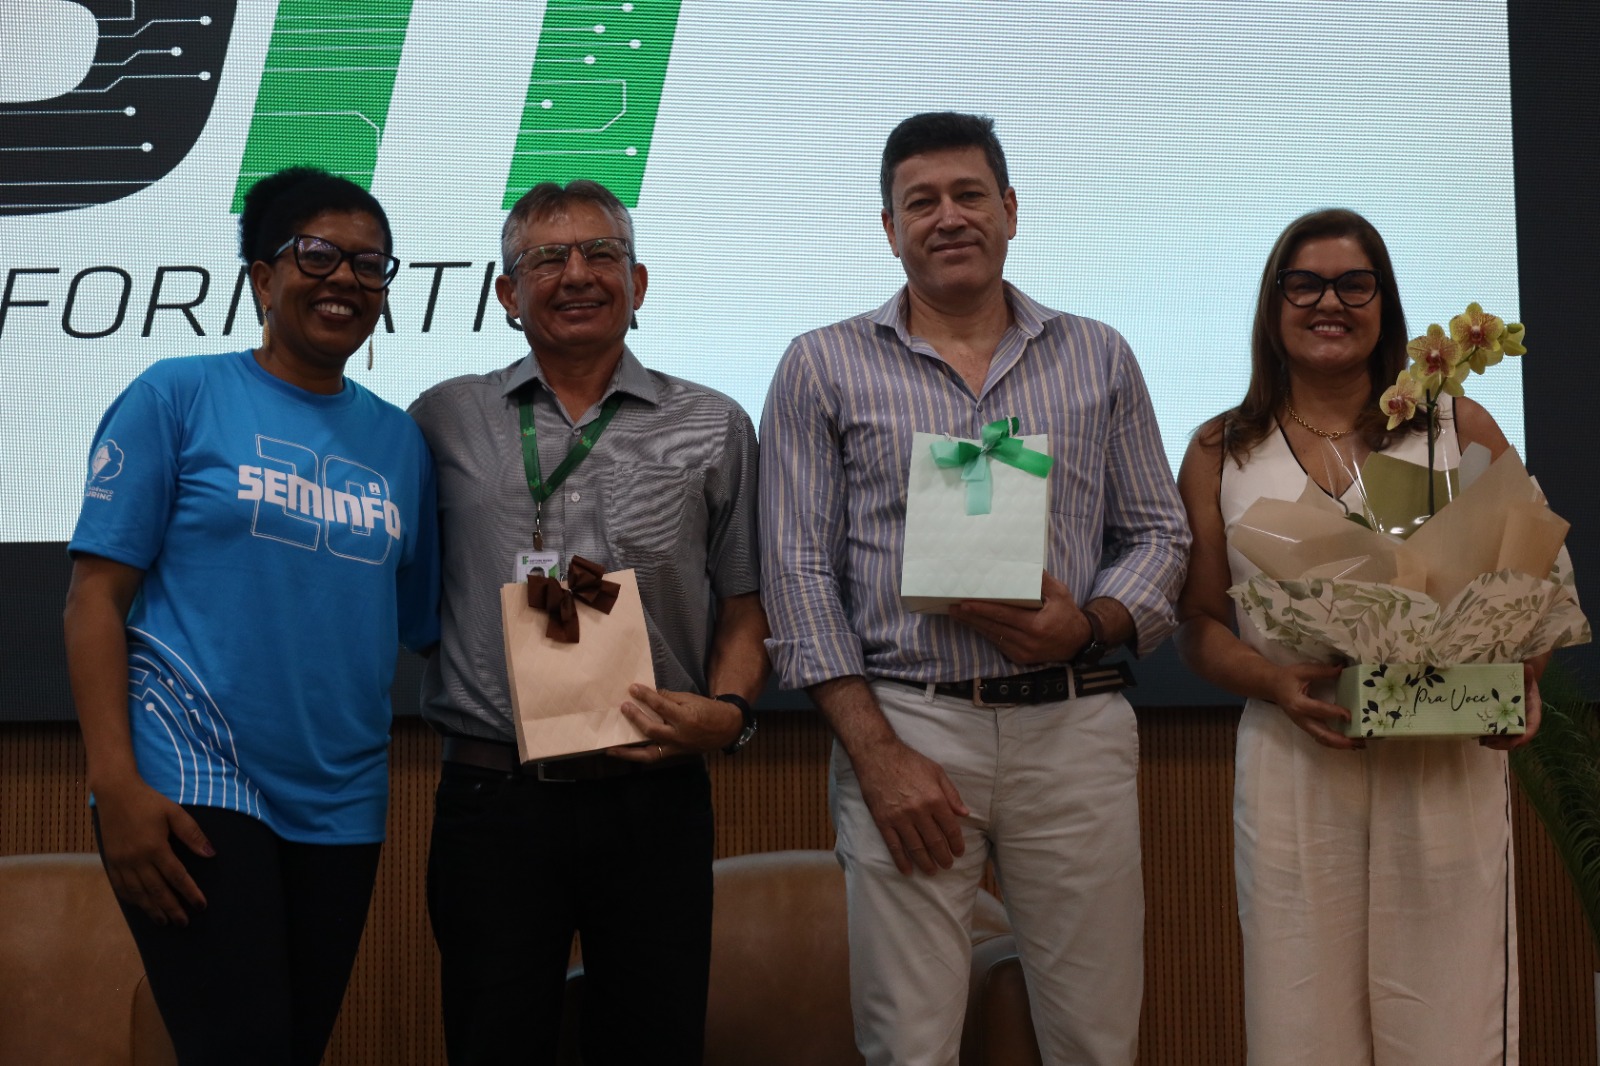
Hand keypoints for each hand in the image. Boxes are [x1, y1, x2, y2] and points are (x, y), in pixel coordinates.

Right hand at [93, 779, 212, 925]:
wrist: (115, 792)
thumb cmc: (149, 802)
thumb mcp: (175, 813)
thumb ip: (192, 834)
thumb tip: (211, 854)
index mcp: (155, 847)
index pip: (177, 877)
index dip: (190, 893)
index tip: (201, 906)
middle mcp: (136, 859)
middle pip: (157, 890)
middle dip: (172, 909)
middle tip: (184, 923)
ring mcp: (120, 862)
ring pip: (138, 893)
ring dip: (152, 909)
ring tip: (165, 922)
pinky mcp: (110, 862)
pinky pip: (120, 887)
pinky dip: (132, 899)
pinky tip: (141, 906)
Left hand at [608, 685, 742, 761]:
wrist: (726, 729)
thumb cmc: (708, 710)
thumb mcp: (691, 699)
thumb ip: (669, 698)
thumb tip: (650, 695)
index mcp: (685, 718)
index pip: (661, 706)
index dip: (645, 696)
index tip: (633, 688)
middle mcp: (679, 736)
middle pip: (651, 730)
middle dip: (635, 718)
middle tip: (623, 707)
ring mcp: (676, 748)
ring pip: (649, 754)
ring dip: (628, 753)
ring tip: (610, 750)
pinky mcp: (675, 755)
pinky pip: (655, 757)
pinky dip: (640, 755)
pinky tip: (626, 753)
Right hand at [850, 738, 970, 875]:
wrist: (877, 755)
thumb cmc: (909, 761)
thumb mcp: (936, 772)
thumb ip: (952, 794)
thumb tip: (964, 813)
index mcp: (935, 799)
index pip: (951, 828)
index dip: (957, 843)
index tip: (959, 852)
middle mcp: (919, 811)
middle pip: (935, 842)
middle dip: (943, 857)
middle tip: (947, 865)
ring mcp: (900, 818)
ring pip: (916, 848)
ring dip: (926, 863)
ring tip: (932, 871)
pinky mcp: (883, 822)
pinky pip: (894, 846)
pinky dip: (901, 861)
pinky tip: (907, 870)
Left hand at [948, 571, 1085, 664]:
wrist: (1078, 643)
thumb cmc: (1068, 615)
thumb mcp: (1060, 593)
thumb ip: (1042, 580)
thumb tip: (1025, 565)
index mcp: (1037, 626)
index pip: (1003, 616)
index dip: (982, 610)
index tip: (965, 603)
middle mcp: (1027, 642)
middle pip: (993, 627)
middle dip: (971, 617)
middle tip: (952, 607)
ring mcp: (1022, 652)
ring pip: (992, 637)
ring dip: (974, 626)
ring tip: (957, 615)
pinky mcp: (1020, 658)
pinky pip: (998, 644)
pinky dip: (985, 633)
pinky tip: (973, 624)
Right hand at [1268, 662, 1362, 749]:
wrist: (1272, 686)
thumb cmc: (1287, 678)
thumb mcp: (1303, 671)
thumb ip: (1323, 671)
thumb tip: (1342, 669)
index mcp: (1298, 704)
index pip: (1319, 710)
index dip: (1335, 713)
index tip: (1350, 716)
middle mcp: (1300, 718)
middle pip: (1322, 734)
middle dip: (1341, 740)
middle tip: (1360, 740)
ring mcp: (1303, 725)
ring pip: (1322, 740)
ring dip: (1340, 744)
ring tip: (1359, 744)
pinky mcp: (1307, 727)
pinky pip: (1321, 738)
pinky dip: (1335, 743)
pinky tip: (1348, 742)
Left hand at [1482, 664, 1542, 750]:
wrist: (1516, 678)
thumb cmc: (1522, 678)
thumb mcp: (1526, 676)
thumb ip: (1527, 674)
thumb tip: (1527, 668)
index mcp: (1532, 711)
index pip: (1531, 728)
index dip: (1524, 737)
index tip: (1515, 743)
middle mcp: (1523, 719)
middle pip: (1516, 737)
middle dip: (1504, 743)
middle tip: (1489, 742)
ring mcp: (1511, 721)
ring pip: (1506, 737)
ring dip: (1495, 742)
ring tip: (1482, 740)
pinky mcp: (1500, 720)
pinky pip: (1496, 731)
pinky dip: (1488, 735)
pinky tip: (1477, 735)